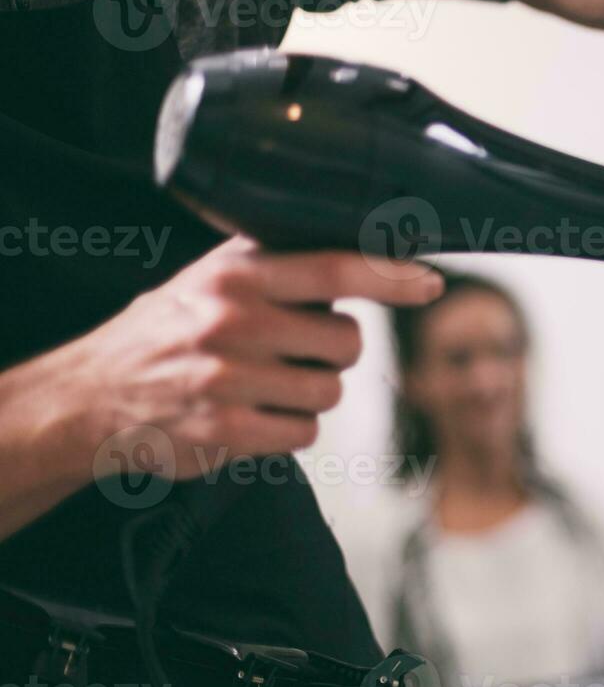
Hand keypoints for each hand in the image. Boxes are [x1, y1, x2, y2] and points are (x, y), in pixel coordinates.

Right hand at [55, 237, 443, 483]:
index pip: (334, 268)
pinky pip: (303, 433)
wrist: (90, 395)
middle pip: (347, 341)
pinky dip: (288, 429)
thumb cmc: (168, 329)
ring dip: (310, 394)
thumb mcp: (212, 278)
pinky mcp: (224, 431)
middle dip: (335, 351)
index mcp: (236, 275)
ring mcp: (227, 378)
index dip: (391, 277)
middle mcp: (232, 321)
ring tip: (265, 383)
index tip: (429, 283)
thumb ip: (279, 264)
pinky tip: (251, 414)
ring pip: (329, 391)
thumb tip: (369, 253)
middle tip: (295, 350)